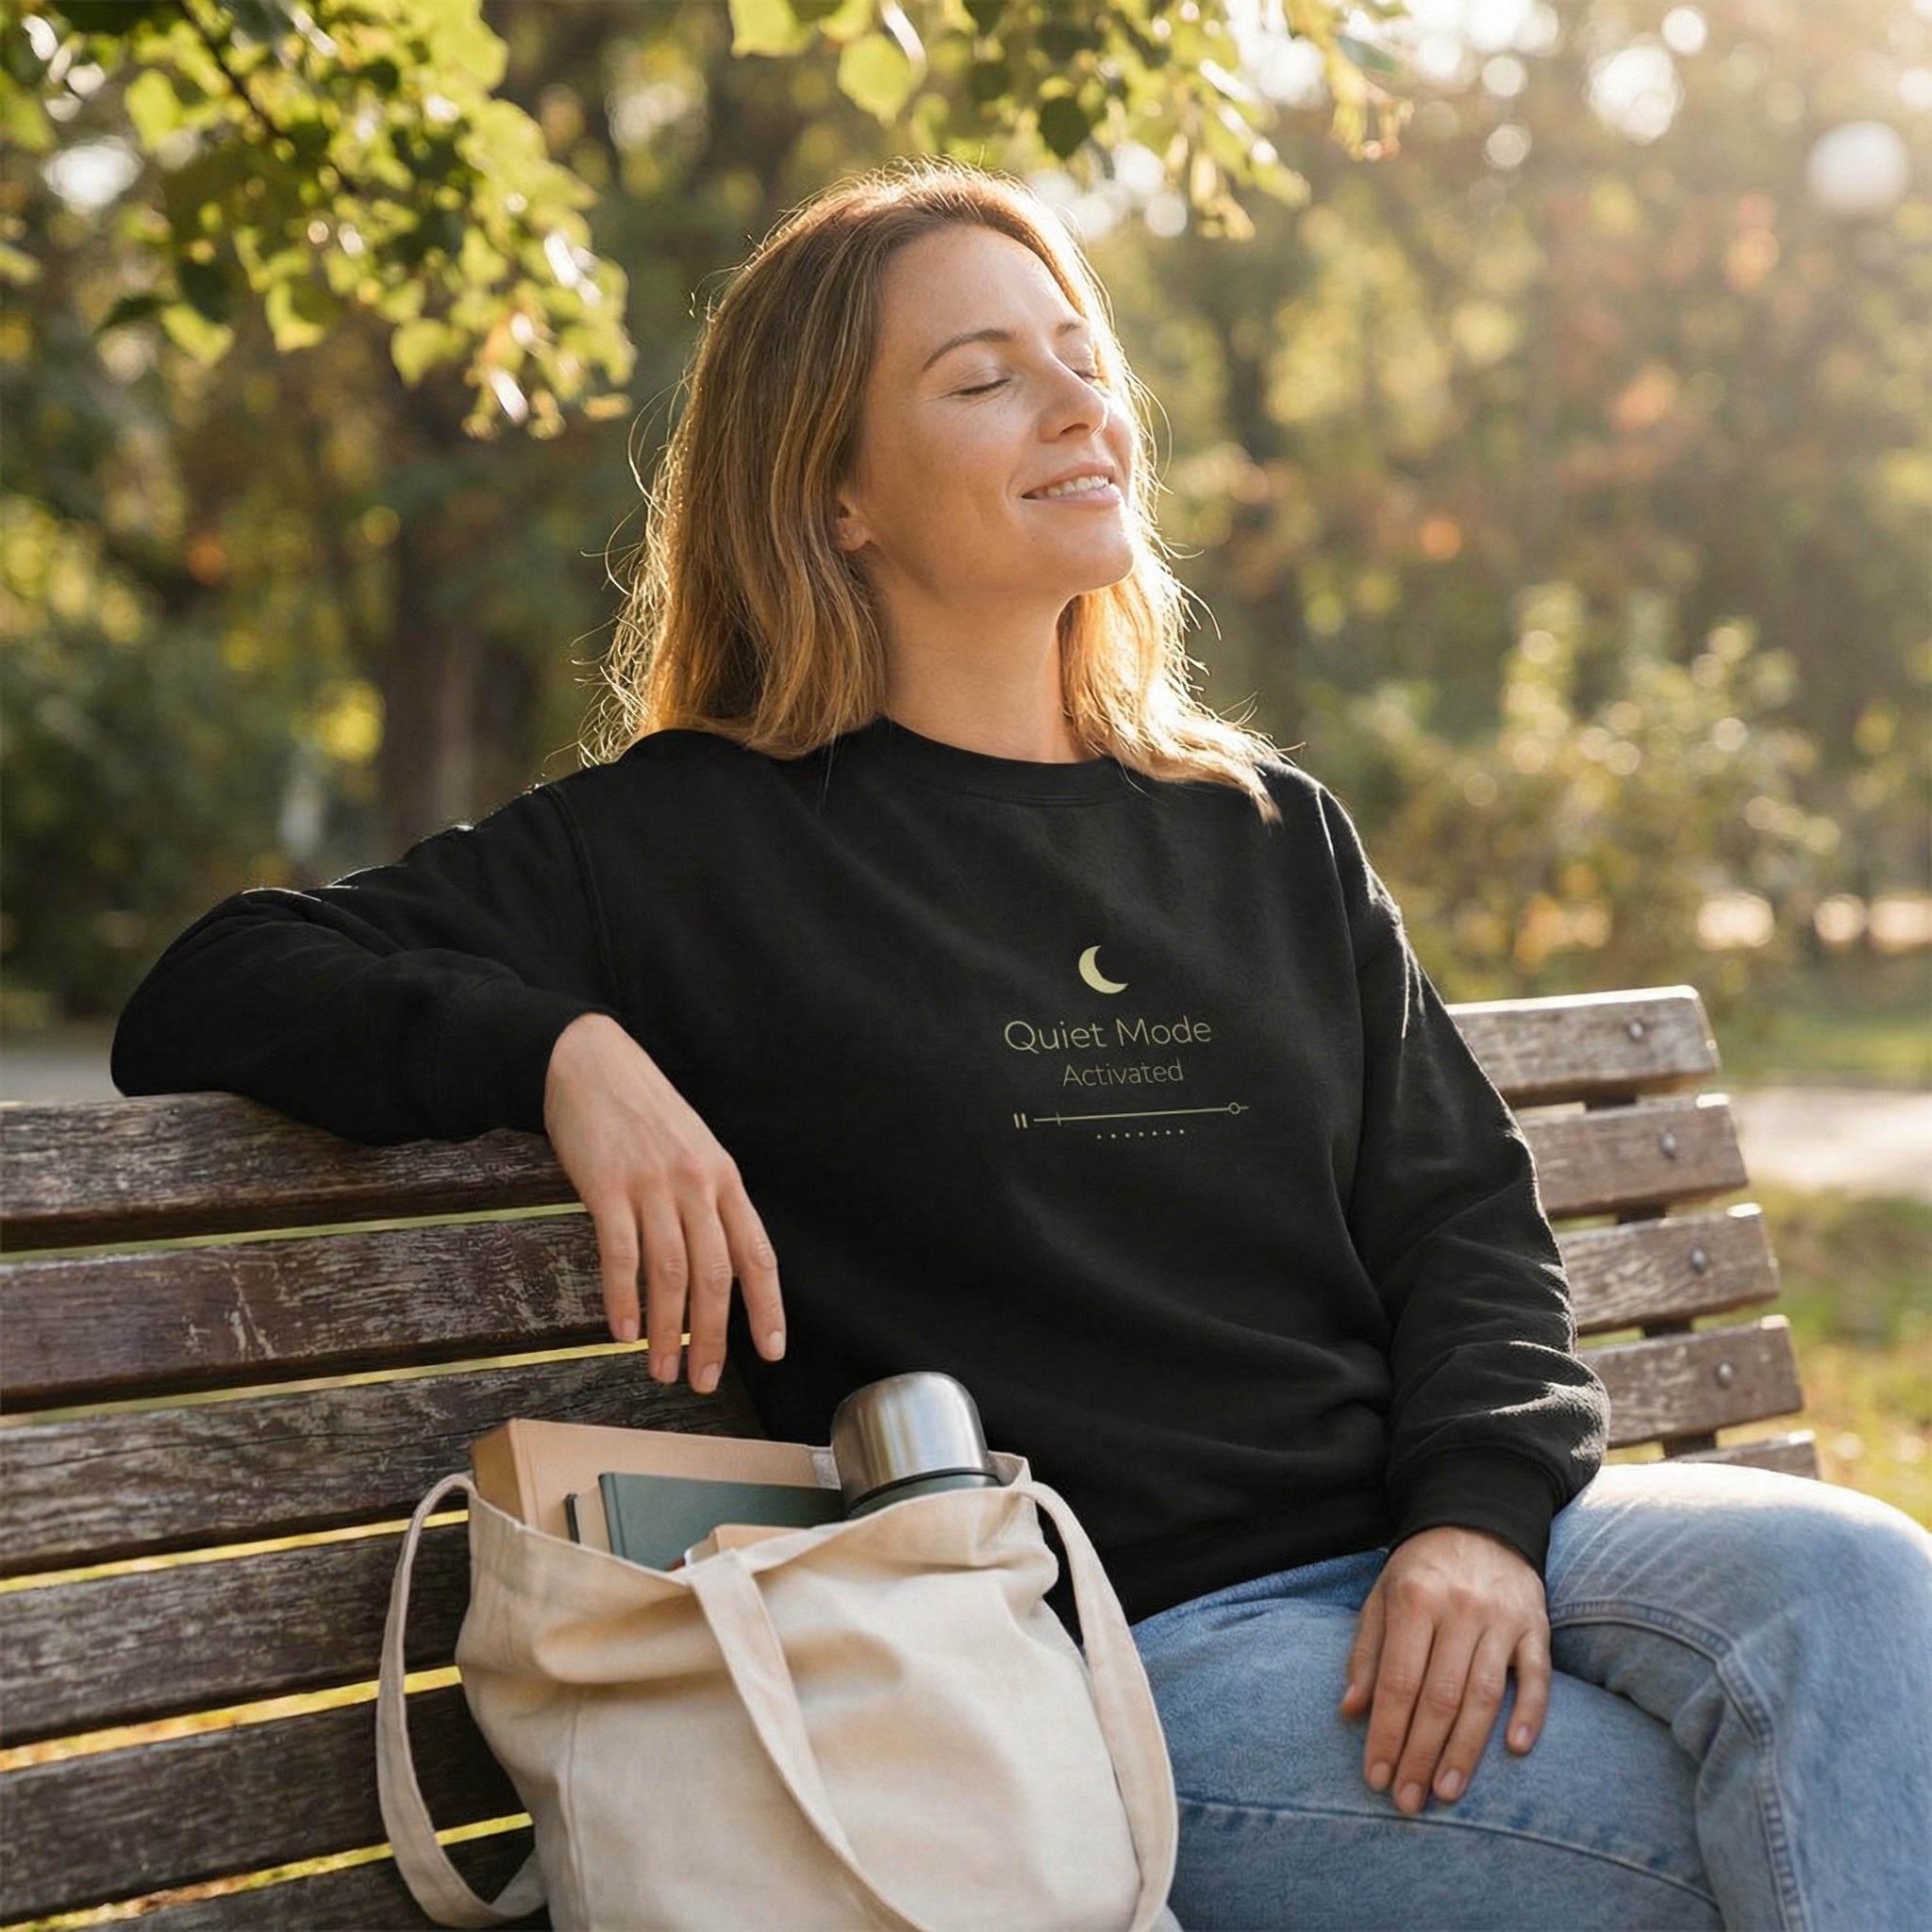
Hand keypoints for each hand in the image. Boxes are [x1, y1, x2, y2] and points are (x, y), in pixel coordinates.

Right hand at [542, 1013, 784, 1391]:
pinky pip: (621, 1252)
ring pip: (671, 1272)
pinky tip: (624, 1332)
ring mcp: (653, 1184)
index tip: (771, 1351)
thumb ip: (706, 1202)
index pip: (757, 1253)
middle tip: (703, 1380)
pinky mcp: (608, 1185)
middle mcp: (697, 1183)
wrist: (591, 1061)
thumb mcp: (693, 1150)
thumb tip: (711, 1268)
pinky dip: (624, 1298)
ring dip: (668, 1330)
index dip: (767, 1307)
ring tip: (661, 1368)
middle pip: (716, 1274)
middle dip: (713, 1336)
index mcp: (725, 1177)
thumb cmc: (642, 1112)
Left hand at [1340, 1526, 1549, 1815]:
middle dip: (1421, 1755)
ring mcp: (1502, 1618)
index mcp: (1414, 1599)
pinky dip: (1529, 1713)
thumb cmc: (1421, 1568)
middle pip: (1440, 1696)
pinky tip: (1516, 1749)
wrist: (1479, 1517)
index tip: (1376, 1777)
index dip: (1387, 1734)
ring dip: (1465, 1750)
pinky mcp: (1536, 1625)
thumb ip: (1367, 1652)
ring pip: (1484, 1695)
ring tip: (1446, 1793)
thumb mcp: (1381, 1595)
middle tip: (1408, 1802)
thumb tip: (1351, 1710)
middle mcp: (1459, 1609)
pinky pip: (1537, 1675)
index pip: (1398, 1681)